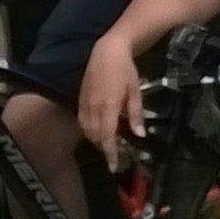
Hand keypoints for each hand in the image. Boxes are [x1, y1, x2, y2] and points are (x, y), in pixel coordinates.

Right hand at [77, 38, 144, 168]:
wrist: (107, 52)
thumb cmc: (126, 70)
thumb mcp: (136, 91)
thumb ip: (136, 114)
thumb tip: (139, 135)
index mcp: (108, 106)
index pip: (107, 136)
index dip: (110, 153)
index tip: (114, 166)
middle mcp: (93, 108)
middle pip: (95, 137)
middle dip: (104, 149)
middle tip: (115, 156)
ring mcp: (84, 104)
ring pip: (87, 131)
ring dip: (97, 141)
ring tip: (109, 146)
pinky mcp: (80, 100)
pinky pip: (82, 122)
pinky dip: (89, 131)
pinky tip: (98, 132)